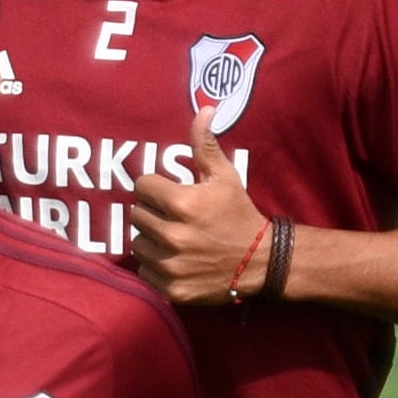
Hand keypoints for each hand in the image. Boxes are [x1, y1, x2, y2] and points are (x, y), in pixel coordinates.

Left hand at [125, 123, 266, 306]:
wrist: (260, 262)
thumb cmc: (238, 214)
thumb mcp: (225, 176)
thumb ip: (205, 145)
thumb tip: (203, 109)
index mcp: (182, 203)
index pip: (142, 187)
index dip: (156, 188)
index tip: (173, 194)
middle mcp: (172, 235)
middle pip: (137, 215)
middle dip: (154, 213)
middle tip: (178, 218)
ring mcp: (170, 264)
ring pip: (137, 243)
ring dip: (152, 239)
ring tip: (178, 238)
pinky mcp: (169, 288)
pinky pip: (144, 270)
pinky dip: (156, 265)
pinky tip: (178, 259)